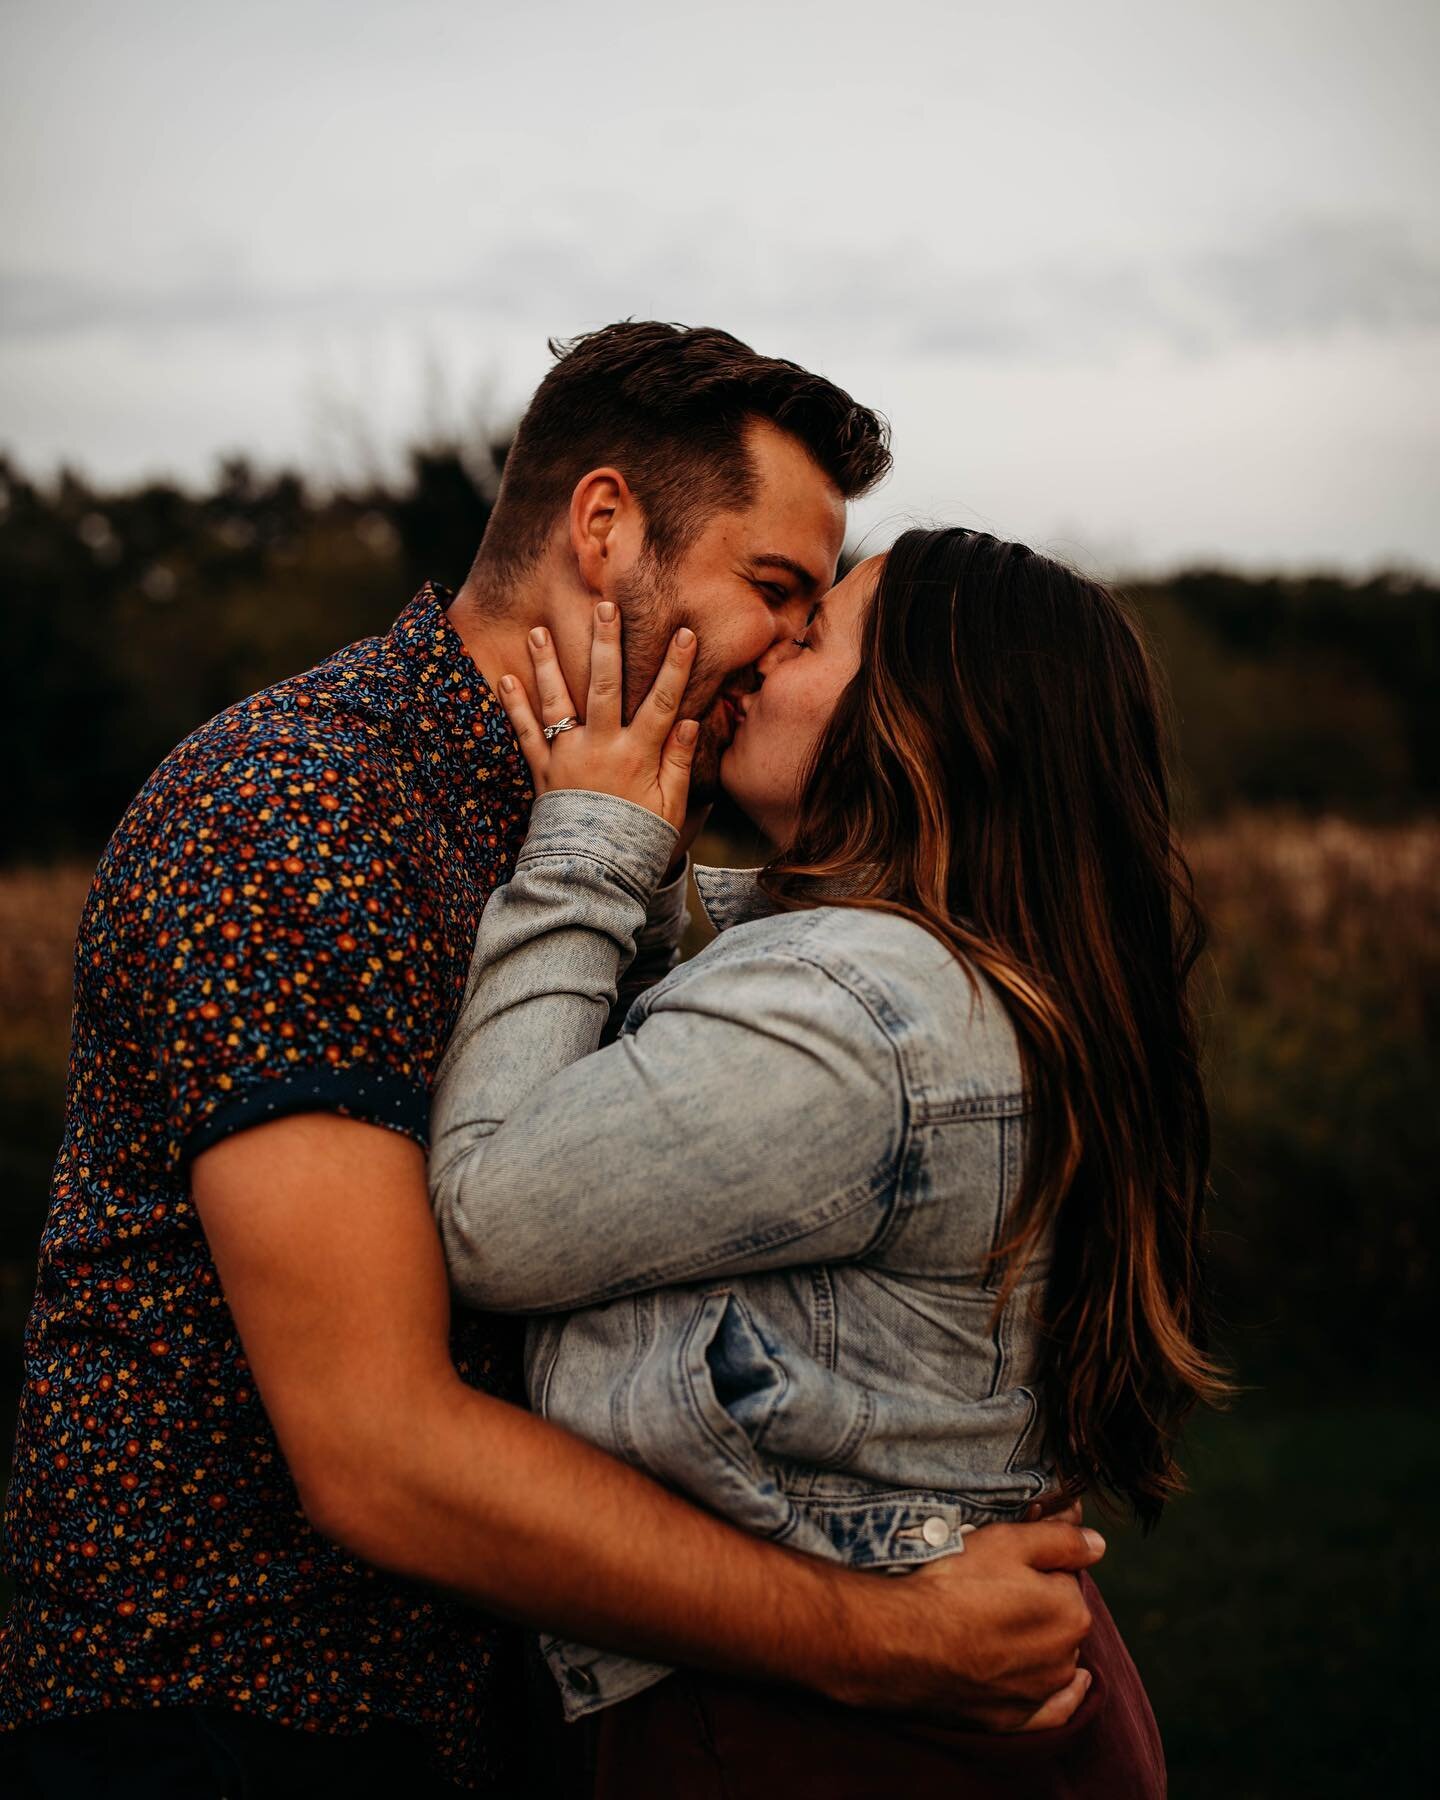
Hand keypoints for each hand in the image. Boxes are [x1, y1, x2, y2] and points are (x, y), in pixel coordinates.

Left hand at [499, 603, 697, 832]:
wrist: (591, 873)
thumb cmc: (638, 840)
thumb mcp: (671, 806)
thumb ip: (679, 762)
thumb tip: (690, 721)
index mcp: (638, 754)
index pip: (663, 701)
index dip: (676, 667)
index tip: (685, 632)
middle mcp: (601, 747)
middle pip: (606, 685)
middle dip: (606, 643)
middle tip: (604, 605)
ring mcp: (569, 756)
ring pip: (558, 702)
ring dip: (547, 664)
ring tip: (538, 630)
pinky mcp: (543, 771)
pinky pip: (526, 734)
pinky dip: (514, 706)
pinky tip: (505, 678)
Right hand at [828, 1518, 1104, 1731]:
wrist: (903, 1641)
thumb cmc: (954, 1585)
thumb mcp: (1007, 1541)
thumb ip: (1061, 1539)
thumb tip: (1098, 1542)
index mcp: (1071, 1611)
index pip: (1065, 1575)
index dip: (1037, 1562)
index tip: (1007, 1558)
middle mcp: (1065, 1656)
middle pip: (1059, 1616)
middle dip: (1038, 1601)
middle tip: (993, 1586)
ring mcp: (1040, 1693)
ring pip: (1054, 1656)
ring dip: (1040, 1640)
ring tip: (995, 1622)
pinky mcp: (1014, 1720)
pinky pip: (1054, 1709)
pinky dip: (1065, 1694)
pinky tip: (1074, 1682)